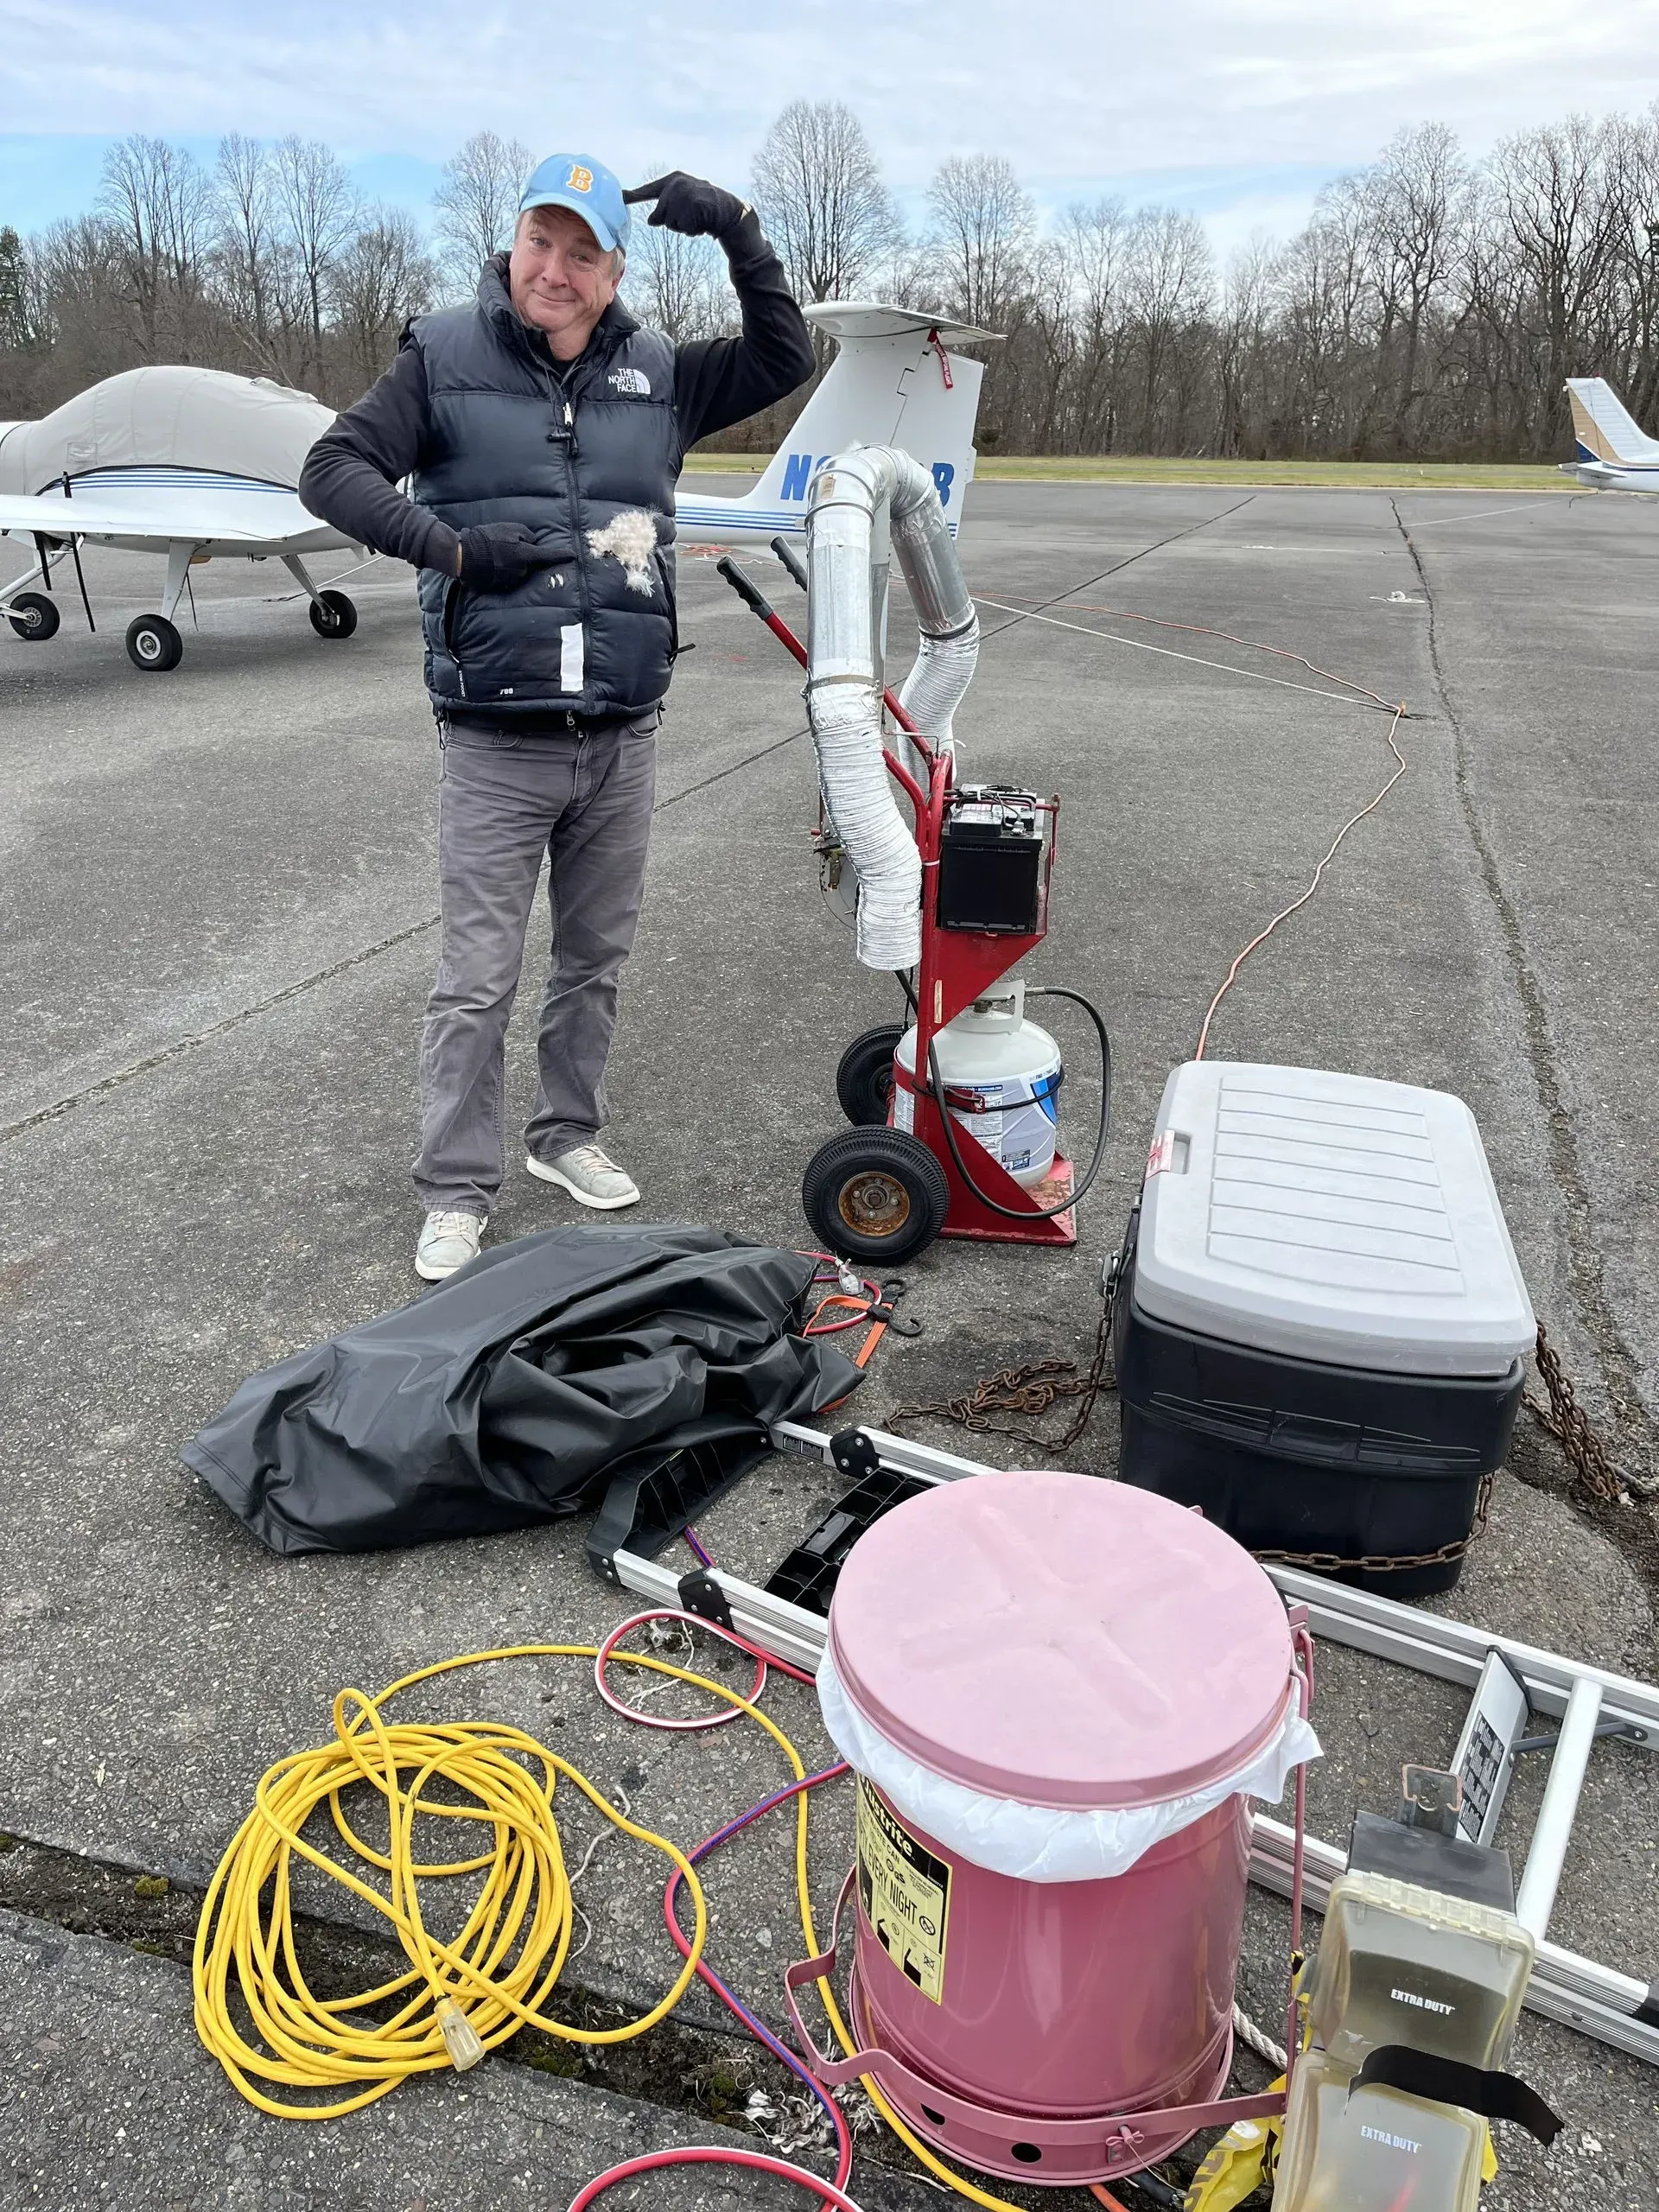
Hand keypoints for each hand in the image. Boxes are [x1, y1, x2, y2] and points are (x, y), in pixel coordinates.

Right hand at [455, 523, 560, 592]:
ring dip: (512, 563)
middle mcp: (522, 571)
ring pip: (519, 570)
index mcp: (526, 555)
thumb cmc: (488, 539)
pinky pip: (508, 576)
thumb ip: (527, 534)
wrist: (466, 556)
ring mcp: (512, 581)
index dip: (562, 555)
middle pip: (530, 563)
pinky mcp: (502, 587)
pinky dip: (503, 570)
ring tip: (495, 554)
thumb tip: (534, 542)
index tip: (574, 555)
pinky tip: (491, 563)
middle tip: (506, 546)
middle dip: (523, 555)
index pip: (549, 556)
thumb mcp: (510, 528)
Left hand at [626, 172, 751, 240]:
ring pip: (671, 223)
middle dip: (672, 223)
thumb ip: (665, 210)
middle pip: (660, 215)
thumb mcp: (683, 205)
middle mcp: (676, 183)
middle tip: (690, 218)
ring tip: (697, 219)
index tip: (619, 196)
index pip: (649, 191)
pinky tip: (703, 222)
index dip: (633, 195)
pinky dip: (693, 230)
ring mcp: (685, 193)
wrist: (729, 211)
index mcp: (673, 180)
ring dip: (684, 227)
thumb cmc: (704, 209)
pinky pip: (684, 227)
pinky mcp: (693, 204)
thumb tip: (651, 220)